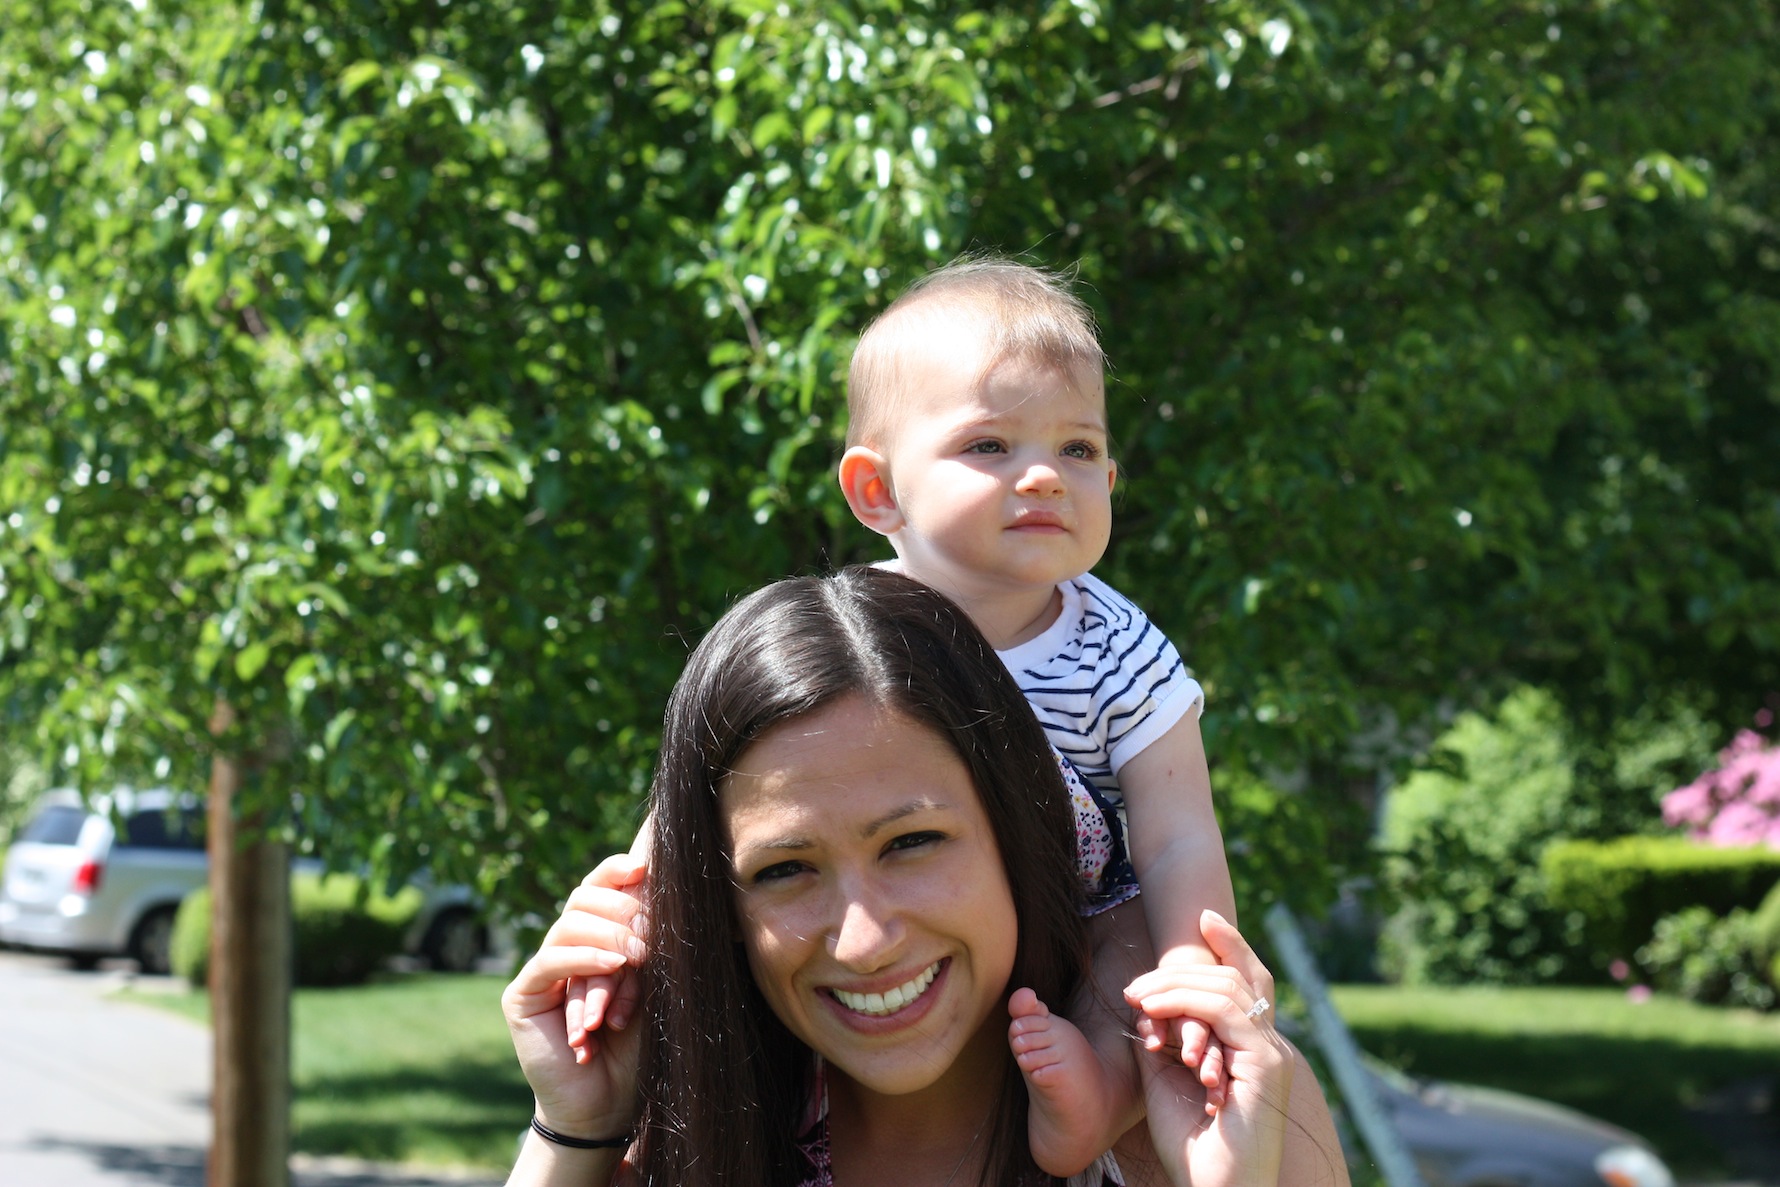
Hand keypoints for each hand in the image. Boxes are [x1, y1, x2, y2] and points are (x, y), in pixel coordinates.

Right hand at [503, 852, 649, 1141]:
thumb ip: (649, 945)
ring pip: (569, 925)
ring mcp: (542, 970)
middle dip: (622, 910)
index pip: (598, 888)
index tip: (645, 866)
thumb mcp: (651, 986)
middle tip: (651, 936)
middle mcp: (565, 946)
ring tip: (639, 956)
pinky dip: (584, 957)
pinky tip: (614, 964)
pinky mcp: (523, 995)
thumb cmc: (635, 1046)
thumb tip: (659, 897)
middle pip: (584, 899)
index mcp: (595, 937)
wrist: (608, 1104)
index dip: (616, 870)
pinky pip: (550, 961)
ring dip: (609, 936)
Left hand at [1124, 911, 1292, 1186]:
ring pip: (1226, 988)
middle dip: (1185, 967)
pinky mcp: (1265, 1063)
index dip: (1231, 945)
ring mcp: (1272, 1053)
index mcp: (1254, 1049)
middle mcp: (1270, 1046)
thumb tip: (1145, 1006)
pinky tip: (1152, 1008)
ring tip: (1136, 996)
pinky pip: (1223, 1010)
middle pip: (1239, 977)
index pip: (1249, 983)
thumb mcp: (1166, 1079)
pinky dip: (1185, 1000)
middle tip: (1137, 982)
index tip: (1203, 917)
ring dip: (1174, 984)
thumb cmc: (1190, 1145)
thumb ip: (1163, 1038)